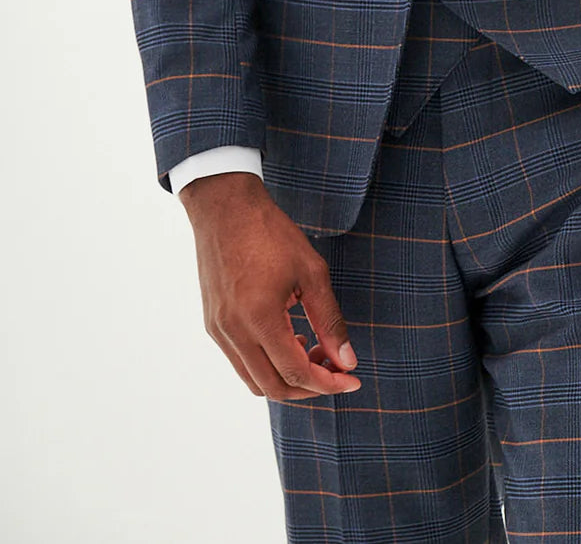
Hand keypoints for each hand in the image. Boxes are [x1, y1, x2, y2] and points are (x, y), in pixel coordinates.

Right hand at [179, 172, 361, 401]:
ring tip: (311, 350)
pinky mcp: (213, 325)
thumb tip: (347, 361)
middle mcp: (233, 332)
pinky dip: (267, 364)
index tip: (352, 379)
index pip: (295, 373)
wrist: (225, 208)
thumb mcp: (311, 272)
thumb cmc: (271, 233)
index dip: (327, 383)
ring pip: (254, 381)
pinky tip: (288, 338)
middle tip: (335, 369)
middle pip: (273, 388)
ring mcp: (219, 331)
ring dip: (286, 378)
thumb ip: (330, 320)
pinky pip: (241, 363)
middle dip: (309, 387)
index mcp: (258, 317)